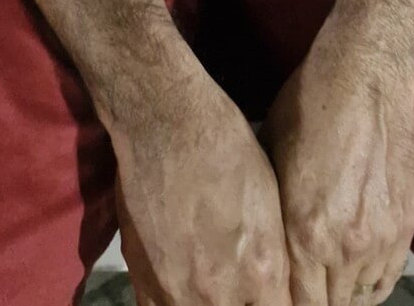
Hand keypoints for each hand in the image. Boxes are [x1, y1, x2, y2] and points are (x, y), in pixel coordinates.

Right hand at [112, 78, 290, 305]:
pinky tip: (181, 296)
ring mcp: (176, 289)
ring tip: (211, 289)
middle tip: (239, 292)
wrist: (167, 125)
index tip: (272, 298)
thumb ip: (271, 260)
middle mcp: (220, 292)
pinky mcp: (141, 277)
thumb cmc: (228, 152)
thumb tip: (271, 288)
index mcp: (262, 273)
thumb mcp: (271, 208)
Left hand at [262, 17, 413, 305]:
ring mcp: (381, 236)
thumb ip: (273, 218)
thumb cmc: (305, 110)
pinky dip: (372, 281)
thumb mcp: (268, 165)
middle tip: (302, 290)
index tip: (276, 296)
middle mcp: (344, 244)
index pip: (295, 301)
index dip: (285, 301)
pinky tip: (357, 276)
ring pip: (361, 295)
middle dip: (313, 300)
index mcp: (302, 232)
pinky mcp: (408, 221)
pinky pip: (389, 274)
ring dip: (344, 294)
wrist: (363, 75)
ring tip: (328, 285)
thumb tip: (264, 246)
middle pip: (328, 304)